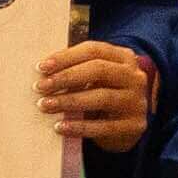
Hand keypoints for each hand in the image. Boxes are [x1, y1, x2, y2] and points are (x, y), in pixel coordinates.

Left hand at [40, 38, 155, 152]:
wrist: (127, 128)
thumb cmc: (103, 95)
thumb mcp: (96, 78)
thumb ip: (77, 69)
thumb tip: (43, 71)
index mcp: (124, 58)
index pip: (94, 50)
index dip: (66, 57)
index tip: (41, 67)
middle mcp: (134, 77)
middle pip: (99, 70)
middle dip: (66, 77)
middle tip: (40, 87)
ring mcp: (136, 102)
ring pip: (102, 98)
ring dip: (69, 101)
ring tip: (45, 105)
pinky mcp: (134, 126)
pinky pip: (104, 127)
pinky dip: (79, 127)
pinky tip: (60, 127)